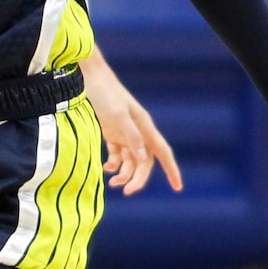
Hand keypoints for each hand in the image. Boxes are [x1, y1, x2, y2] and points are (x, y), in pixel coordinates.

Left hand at [81, 49, 181, 194]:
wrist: (89, 76)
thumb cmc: (105, 93)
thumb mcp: (118, 114)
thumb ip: (131, 136)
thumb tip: (143, 159)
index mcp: (144, 126)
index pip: (162, 152)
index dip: (171, 170)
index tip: (178, 188)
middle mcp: (138, 131)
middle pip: (144, 162)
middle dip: (138, 178)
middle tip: (126, 192)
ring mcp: (124, 131)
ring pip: (130, 160)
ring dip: (123, 173)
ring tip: (111, 182)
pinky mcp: (111, 131)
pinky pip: (117, 154)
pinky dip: (113, 164)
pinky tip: (106, 168)